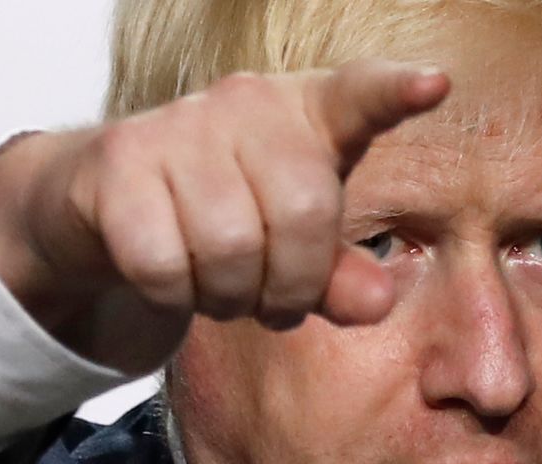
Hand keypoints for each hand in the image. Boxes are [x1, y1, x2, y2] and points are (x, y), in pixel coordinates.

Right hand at [0, 59, 449, 373]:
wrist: (109, 203)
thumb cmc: (226, 218)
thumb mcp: (295, 251)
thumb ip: (340, 278)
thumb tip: (377, 302)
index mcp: (307, 115)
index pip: (359, 95)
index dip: (394, 92)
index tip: (433, 85)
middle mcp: (246, 103)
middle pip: (304, 212)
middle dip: (291, 286)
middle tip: (270, 300)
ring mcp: (179, 124)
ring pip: (230, 247)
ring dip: (227, 297)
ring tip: (218, 287)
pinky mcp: (119, 160)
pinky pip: (164, 264)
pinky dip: (173, 297)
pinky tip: (171, 279)